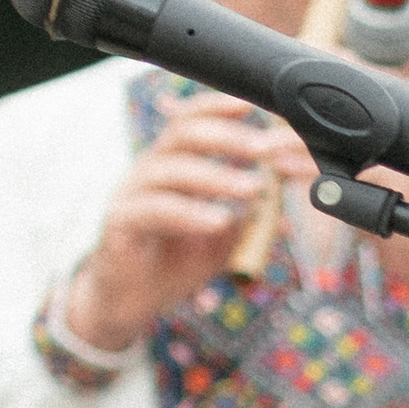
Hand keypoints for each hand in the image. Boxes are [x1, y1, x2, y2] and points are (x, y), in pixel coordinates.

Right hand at [64, 96, 301, 352]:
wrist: (126, 302)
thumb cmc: (171, 261)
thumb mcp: (220, 239)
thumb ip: (246, 220)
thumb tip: (288, 210)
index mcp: (172, 164)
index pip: (192, 120)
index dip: (220, 107)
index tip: (256, 105)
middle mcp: (149, 171)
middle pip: (183, 134)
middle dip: (228, 136)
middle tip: (266, 148)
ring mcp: (131, 195)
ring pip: (170, 170)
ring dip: (216, 176)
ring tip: (253, 188)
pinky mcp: (120, 224)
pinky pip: (154, 211)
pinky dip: (190, 213)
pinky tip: (219, 221)